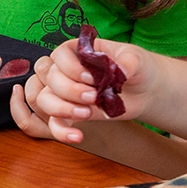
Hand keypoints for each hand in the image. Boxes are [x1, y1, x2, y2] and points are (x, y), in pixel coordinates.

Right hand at [8, 38, 158, 142]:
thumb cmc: (135, 67)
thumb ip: (127, 62)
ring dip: (61, 108)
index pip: (59, 55)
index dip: (71, 68)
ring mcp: (64, 93)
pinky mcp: (69, 113)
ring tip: (87, 112)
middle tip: (93, 96)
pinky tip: (77, 136)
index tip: (91, 78)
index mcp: (78, 51)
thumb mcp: (136, 59)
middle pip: (49, 78)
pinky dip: (61, 132)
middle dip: (69, 90)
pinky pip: (53, 123)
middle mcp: (65, 70)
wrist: (143, 90)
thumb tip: (121, 71)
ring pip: (43, 99)